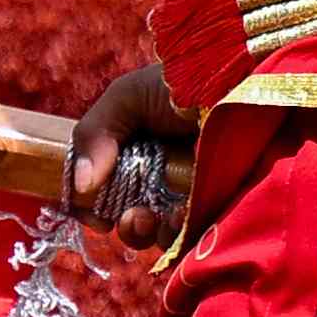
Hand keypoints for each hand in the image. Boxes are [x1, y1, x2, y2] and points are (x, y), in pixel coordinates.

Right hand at [66, 48, 197, 247]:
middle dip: (124, 224)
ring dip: (146, 231)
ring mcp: (190, 194)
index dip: (93, 208)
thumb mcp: (127, 97)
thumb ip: (94, 133)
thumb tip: (80, 185)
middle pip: (130, 218)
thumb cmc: (181, 83)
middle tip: (127, 218)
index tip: (93, 216)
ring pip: (159, 232)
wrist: (236, 81)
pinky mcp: (216, 206)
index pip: (105, 191)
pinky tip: (180, 214)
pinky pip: (191, 235)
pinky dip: (178, 231)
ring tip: (149, 217)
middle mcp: (160, 175)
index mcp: (135, 152)